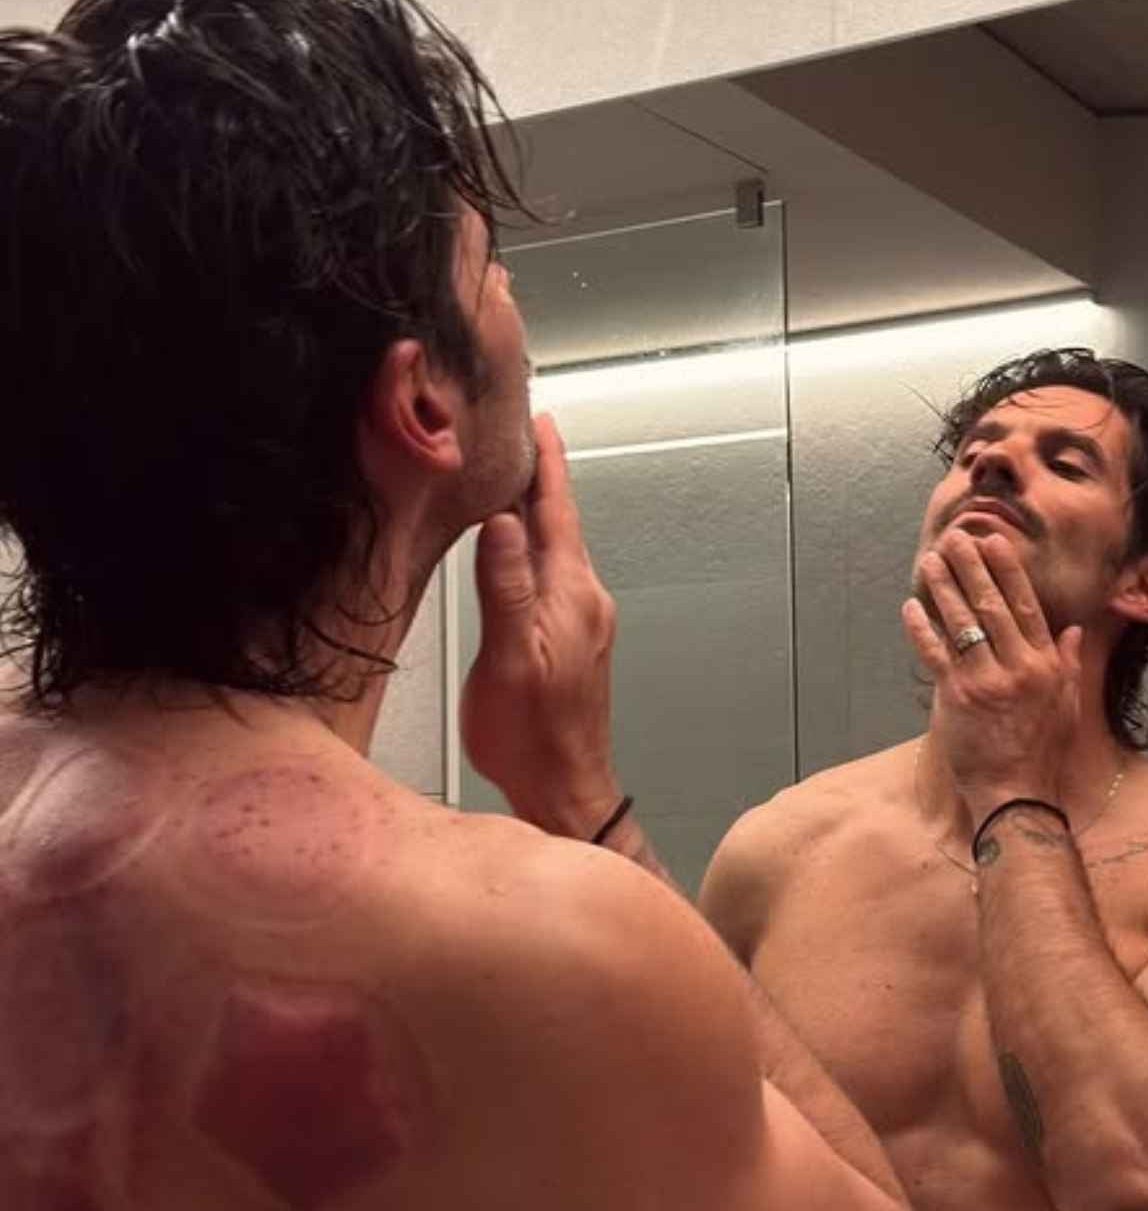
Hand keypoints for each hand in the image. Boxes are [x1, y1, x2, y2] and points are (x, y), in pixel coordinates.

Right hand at [459, 413, 621, 832]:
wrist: (563, 789)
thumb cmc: (533, 738)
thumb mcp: (510, 657)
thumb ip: (505, 587)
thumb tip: (501, 524)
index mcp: (570, 596)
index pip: (557, 512)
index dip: (545, 463)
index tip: (538, 421)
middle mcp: (585, 601)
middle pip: (562, 522)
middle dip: (542, 477)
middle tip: (523, 436)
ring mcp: (583, 621)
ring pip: (559, 548)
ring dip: (539, 512)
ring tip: (516, 480)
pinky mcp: (575, 640)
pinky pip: (555, 574)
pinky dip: (537, 547)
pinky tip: (519, 550)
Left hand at [901, 529, 1082, 819]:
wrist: (1016, 792)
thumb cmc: (1042, 750)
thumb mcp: (1067, 703)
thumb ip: (1067, 661)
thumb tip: (1072, 628)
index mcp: (1044, 664)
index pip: (1025, 606)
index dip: (1007, 571)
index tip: (993, 542)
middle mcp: (1017, 667)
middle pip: (991, 606)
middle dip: (971, 568)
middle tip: (955, 538)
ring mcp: (985, 681)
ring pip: (962, 624)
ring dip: (944, 588)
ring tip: (930, 561)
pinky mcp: (956, 698)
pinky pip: (935, 654)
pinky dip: (921, 629)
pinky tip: (910, 606)